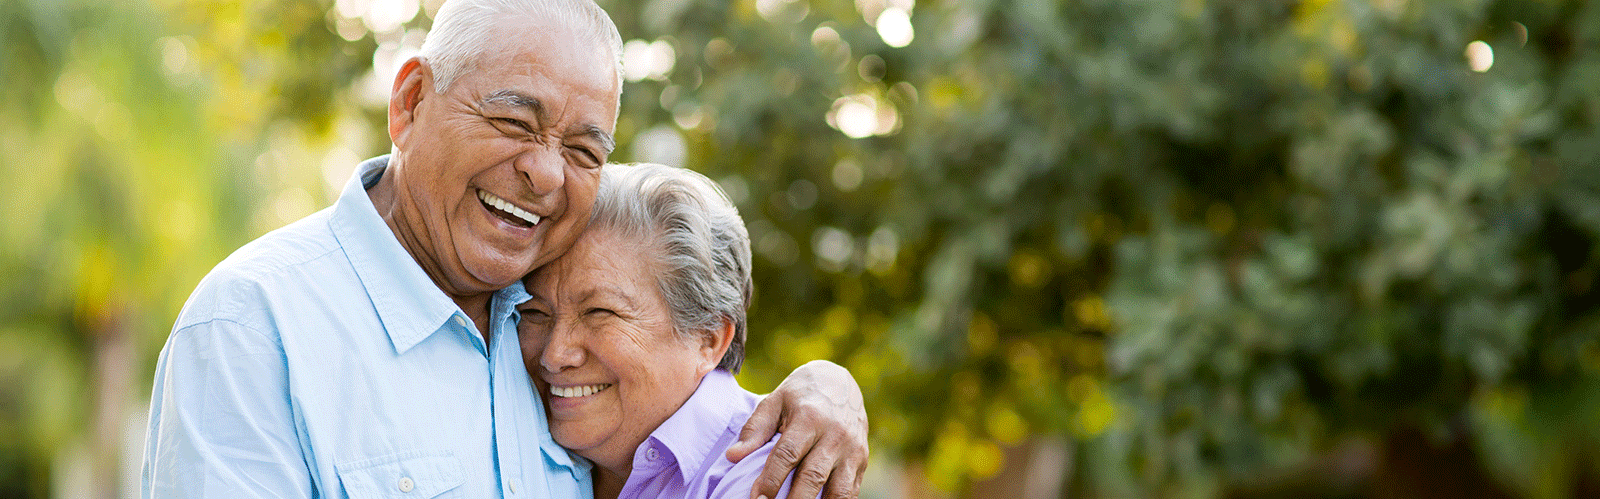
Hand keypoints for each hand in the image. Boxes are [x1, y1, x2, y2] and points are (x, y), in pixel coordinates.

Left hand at [725, 360, 867, 498]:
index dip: (771, 479)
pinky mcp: (862, 461)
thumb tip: (733, 457)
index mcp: (809, 417)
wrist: (841, 383)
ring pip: (838, 490)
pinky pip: (851, 492)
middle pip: (813, 476)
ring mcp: (853, 450)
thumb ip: (754, 429)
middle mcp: (835, 434)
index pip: (788, 454)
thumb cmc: (800, 395)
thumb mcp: (775, 402)